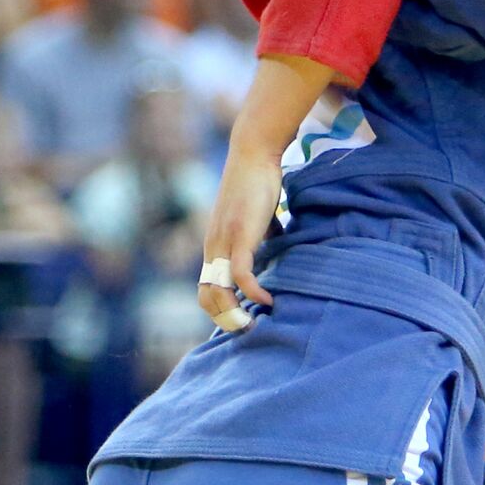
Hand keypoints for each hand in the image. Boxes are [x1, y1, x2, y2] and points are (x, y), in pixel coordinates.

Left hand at [198, 144, 279, 325]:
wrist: (253, 154)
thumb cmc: (257, 182)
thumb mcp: (257, 216)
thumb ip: (263, 234)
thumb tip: (279, 243)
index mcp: (214, 245)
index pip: (204, 289)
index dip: (219, 308)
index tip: (242, 318)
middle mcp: (212, 247)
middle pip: (205, 297)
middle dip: (225, 318)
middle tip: (248, 329)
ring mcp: (223, 242)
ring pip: (218, 290)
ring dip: (235, 313)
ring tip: (255, 324)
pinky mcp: (240, 235)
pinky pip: (240, 275)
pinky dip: (253, 292)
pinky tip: (268, 300)